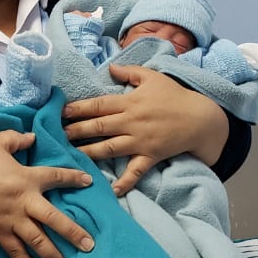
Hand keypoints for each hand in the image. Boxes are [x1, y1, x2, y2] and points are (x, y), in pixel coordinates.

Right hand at [0, 130, 94, 257]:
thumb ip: (16, 138)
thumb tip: (32, 137)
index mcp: (26, 178)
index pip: (55, 177)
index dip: (73, 178)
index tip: (89, 182)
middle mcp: (24, 201)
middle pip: (54, 219)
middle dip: (73, 233)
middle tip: (90, 245)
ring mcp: (12, 219)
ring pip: (38, 240)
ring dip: (54, 255)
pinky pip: (14, 250)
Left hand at [61, 63, 229, 195]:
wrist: (201, 119)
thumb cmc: (175, 96)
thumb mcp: (152, 77)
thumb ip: (129, 72)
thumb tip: (109, 67)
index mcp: (129, 102)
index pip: (98, 105)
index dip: (78, 108)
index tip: (60, 112)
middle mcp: (131, 122)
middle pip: (98, 126)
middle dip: (76, 131)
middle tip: (56, 134)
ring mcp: (140, 140)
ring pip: (109, 148)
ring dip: (88, 152)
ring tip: (70, 156)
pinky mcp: (150, 156)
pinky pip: (136, 171)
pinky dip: (125, 182)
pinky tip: (111, 190)